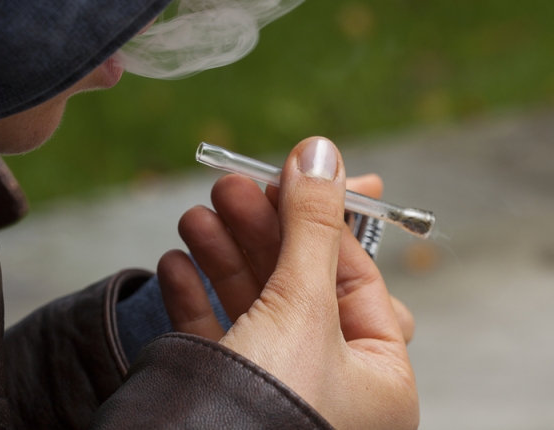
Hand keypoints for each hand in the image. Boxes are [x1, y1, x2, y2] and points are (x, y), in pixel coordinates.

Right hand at [158, 138, 417, 428]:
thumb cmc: (271, 408)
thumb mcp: (302, 304)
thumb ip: (313, 224)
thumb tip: (322, 150)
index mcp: (377, 378)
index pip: (356, 278)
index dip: (322, 220)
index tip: (290, 174)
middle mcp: (332, 388)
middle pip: (299, 286)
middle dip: (261, 230)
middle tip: (228, 183)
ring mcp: (277, 394)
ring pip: (253, 307)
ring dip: (223, 255)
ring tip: (194, 214)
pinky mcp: (226, 399)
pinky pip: (216, 338)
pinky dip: (196, 297)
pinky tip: (176, 263)